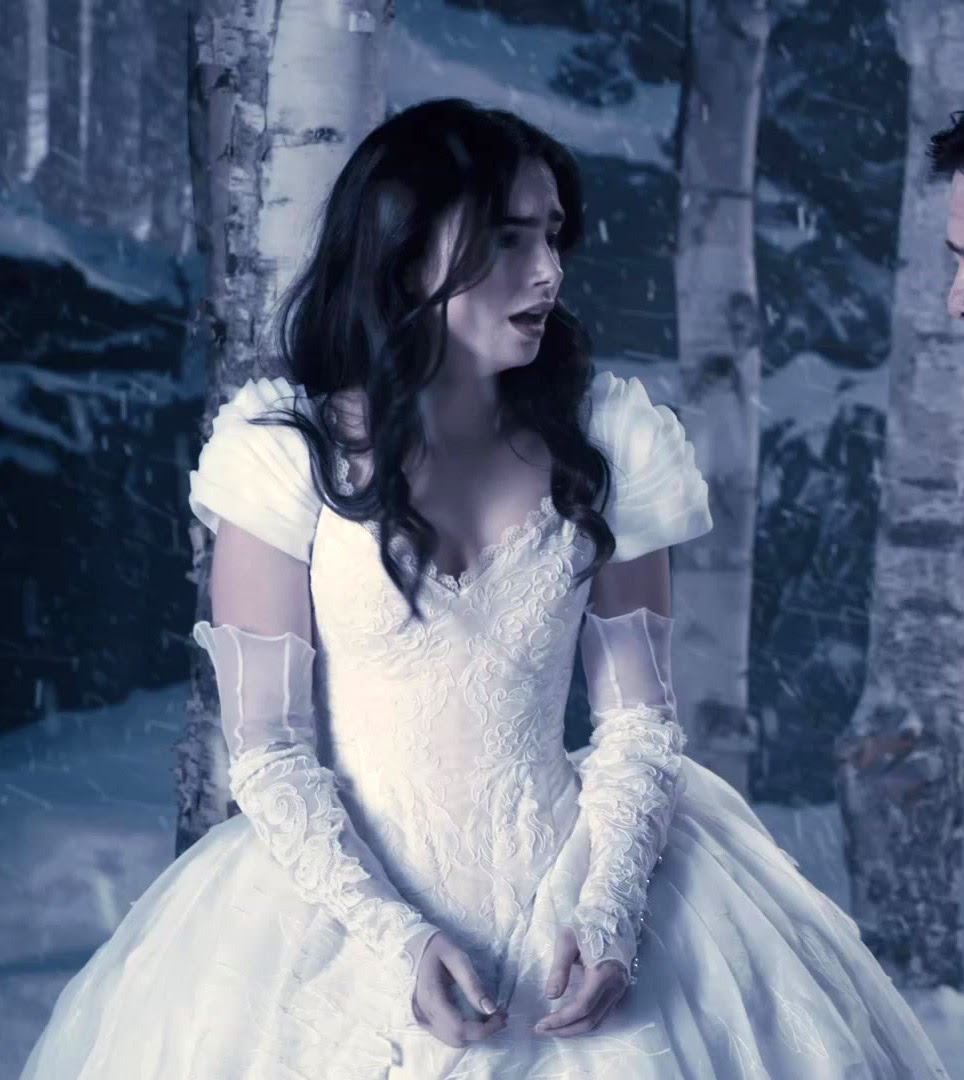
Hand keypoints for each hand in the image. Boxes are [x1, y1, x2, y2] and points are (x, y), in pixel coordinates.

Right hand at [413, 931, 507, 1047]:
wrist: (407, 942)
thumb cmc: (434, 946)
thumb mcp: (457, 957)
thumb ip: (473, 984)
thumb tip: (491, 1009)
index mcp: (431, 998)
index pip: (460, 1028)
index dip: (485, 1029)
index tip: (502, 1016)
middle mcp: (423, 1013)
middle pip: (456, 1039)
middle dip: (481, 1032)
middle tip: (499, 1015)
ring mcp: (420, 1017)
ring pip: (450, 1039)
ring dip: (472, 1032)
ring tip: (488, 1015)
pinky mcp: (421, 1016)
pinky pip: (444, 1033)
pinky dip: (461, 1029)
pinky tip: (472, 1014)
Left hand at [534, 926, 628, 1037]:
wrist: (610, 916)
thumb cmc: (585, 925)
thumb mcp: (567, 941)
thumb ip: (559, 969)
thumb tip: (551, 996)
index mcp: (603, 974)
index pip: (581, 1007)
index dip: (560, 1019)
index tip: (541, 1024)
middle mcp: (615, 987)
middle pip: (590, 1021)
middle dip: (565, 1030)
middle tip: (542, 1030)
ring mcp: (619, 990)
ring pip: (598, 1021)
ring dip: (574, 1029)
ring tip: (552, 1029)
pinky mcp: (619, 991)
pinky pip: (602, 1015)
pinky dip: (585, 1022)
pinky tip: (569, 1021)